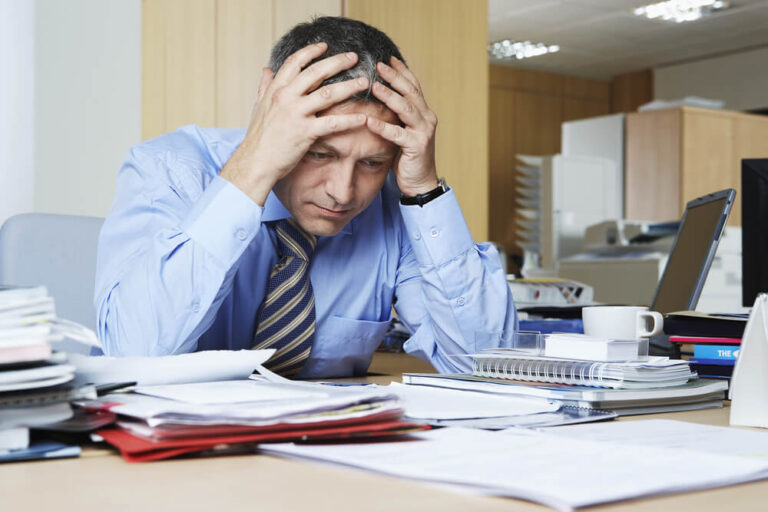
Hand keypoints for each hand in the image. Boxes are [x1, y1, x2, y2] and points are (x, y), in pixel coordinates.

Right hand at [220, 43, 369, 204]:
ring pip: (328, 94)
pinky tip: (364, 118)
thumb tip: (266, 69)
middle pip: (316, 72)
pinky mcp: (305, 132)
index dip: (311, 52)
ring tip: (365, 82)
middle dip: (337, 62)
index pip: (295, 62)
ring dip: (349, 86)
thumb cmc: (258, 138)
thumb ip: (264, 87)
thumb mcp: (258, 107)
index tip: (325, 46)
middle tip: (354, 57)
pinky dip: (350, 120)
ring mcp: (296, 114)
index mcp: (276, 90)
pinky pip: (333, 123)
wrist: (255, 162)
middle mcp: (286, 97)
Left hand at [367, 57, 438, 196]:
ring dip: (389, 96)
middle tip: (378, 64)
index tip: (388, 57)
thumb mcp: (403, 130)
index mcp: (424, 112)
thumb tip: (377, 98)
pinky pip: (397, 134)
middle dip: (394, 77)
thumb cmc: (408, 156)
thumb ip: (396, 115)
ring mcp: (423, 132)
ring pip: (406, 109)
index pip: (413, 86)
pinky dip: (383, 127)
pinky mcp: (416, 146)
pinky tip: (369, 121)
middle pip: (410, 92)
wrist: (420, 182)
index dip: (402, 71)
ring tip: (374, 86)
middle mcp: (427, 118)